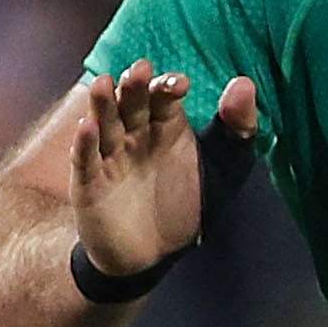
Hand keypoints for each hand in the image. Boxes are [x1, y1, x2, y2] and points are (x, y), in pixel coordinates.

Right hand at [72, 63, 257, 281]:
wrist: (153, 256)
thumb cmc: (185, 206)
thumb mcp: (224, 169)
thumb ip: (237, 128)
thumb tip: (243, 83)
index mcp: (165, 125)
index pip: (162, 97)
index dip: (167, 87)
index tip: (179, 85)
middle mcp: (135, 135)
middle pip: (131, 103)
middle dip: (134, 87)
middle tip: (140, 71)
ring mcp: (110, 157)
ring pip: (104, 123)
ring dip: (103, 104)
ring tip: (104, 84)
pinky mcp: (89, 183)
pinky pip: (85, 159)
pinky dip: (84, 143)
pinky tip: (87, 127)